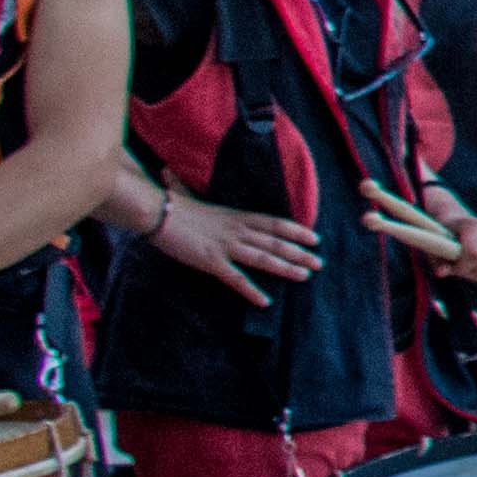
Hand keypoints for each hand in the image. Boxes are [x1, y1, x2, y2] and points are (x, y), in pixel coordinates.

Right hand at [151, 193, 316, 304]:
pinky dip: (251, 290)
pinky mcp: (211, 261)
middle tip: (320, 263)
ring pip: (264, 258)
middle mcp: (237, 230)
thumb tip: (170, 174)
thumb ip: (195, 192)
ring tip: (306, 275)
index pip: (275, 223)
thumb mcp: (193, 198)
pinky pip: (236, 278)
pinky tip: (265, 301)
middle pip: (276, 242)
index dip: (297, 231)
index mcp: (237, 216)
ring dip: (286, 268)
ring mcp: (226, 246)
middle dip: (300, 253)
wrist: (156, 212)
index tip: (315, 238)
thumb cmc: (172, 205)